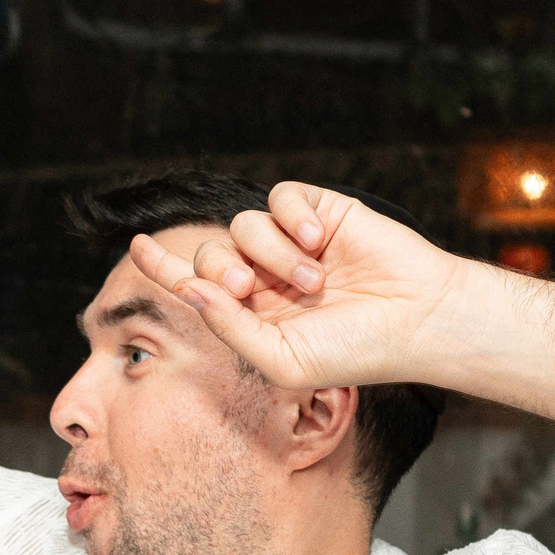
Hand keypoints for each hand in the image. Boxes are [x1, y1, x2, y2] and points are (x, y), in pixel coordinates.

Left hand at [127, 182, 472, 391]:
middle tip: (251, 288)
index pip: (193, 283)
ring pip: (243, 224)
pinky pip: (281, 195)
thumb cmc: (355, 351)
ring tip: (314, 280)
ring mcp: (291, 242)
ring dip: (271, 252)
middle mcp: (267, 275)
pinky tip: (319, 240)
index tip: (136, 247)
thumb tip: (187, 289)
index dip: (162, 265)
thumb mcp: (282, 359)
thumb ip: (229, 326)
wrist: (419, 321)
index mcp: (252, 314)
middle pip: (209, 253)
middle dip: (220, 269)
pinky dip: (292, 216)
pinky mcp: (320, 210)